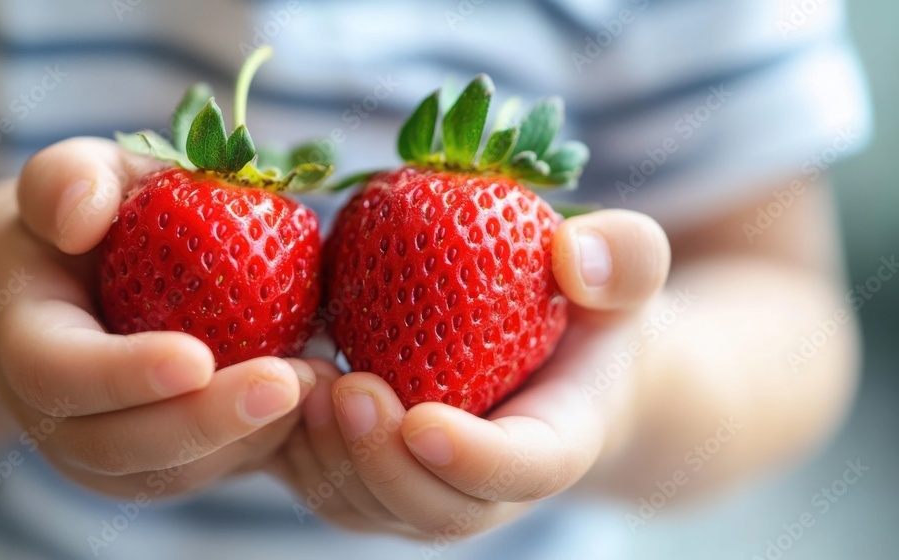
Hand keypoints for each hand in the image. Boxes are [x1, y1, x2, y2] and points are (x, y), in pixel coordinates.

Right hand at [0, 137, 313, 497]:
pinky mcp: (165, 465)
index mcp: (27, 343)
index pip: (58, 374)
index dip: (123, 374)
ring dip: (248, 437)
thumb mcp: (80, 178)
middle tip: (285, 384)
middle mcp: (60, 417)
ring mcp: (111, 454)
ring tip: (315, 384)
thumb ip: (69, 180)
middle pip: (120, 446)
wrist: (93, 286)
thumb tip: (78, 217)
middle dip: (205, 422)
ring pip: (176, 471)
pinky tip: (314, 396)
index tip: (196, 359)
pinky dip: (265, 441)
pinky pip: (212, 470)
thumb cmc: (93, 221)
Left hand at [275, 210, 669, 538]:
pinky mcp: (377, 479)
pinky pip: (330, 485)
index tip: (425, 422)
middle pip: (436, 510)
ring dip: (330, 461)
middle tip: (346, 391)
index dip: (475, 460)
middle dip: (384, 464)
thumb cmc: (589, 311)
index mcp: (557, 442)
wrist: (555, 362)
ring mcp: (429, 492)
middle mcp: (490, 489)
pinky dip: (296, 450)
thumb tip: (573, 257)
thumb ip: (623, 258)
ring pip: (370, 507)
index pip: (524, 470)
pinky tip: (276, 388)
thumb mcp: (624, 273)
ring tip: (300, 389)